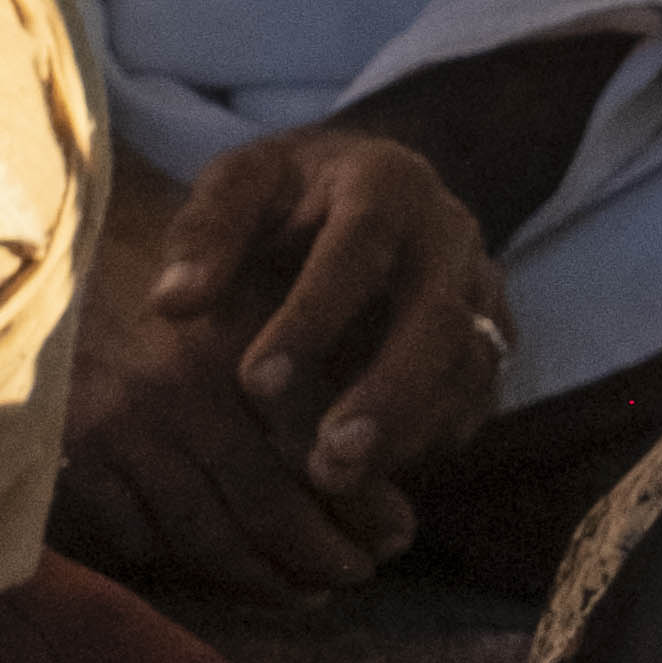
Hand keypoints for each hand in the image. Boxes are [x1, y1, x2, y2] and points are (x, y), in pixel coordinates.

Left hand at [58, 125, 509, 596]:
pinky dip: (428, 441)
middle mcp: (449, 235)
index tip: (255, 382)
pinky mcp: (488, 342)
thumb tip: (172, 302)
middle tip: (326, 459)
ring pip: (469, 368)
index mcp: (385, 182)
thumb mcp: (241, 184)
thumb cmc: (287, 196)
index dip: (315, 315)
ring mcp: (478, 292)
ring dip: (408, 431)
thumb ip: (206, 232)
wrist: (363, 187)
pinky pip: (475, 400)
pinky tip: (372, 478)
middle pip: (438, 318)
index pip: (362, 245)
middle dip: (387, 394)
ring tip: (337, 481)